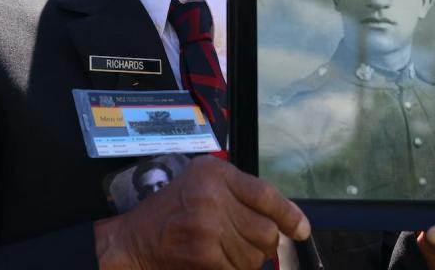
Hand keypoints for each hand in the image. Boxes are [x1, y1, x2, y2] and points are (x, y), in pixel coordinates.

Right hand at [93, 155, 309, 269]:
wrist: (133, 242)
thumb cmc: (168, 213)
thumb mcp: (199, 183)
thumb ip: (237, 192)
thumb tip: (281, 218)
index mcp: (214, 173)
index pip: (265, 194)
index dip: (289, 215)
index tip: (301, 230)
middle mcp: (213, 196)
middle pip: (266, 231)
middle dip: (262, 243)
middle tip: (243, 243)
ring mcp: (209, 227)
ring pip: (255, 256)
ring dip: (246, 260)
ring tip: (223, 252)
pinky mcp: (205, 256)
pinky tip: (216, 263)